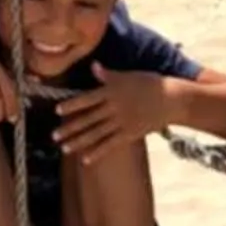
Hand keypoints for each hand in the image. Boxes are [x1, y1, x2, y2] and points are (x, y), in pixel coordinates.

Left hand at [52, 66, 168, 164]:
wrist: (172, 100)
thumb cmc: (150, 84)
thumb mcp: (128, 76)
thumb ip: (108, 75)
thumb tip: (94, 66)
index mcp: (112, 92)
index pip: (87, 99)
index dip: (71, 105)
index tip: (57, 111)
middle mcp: (114, 108)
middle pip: (88, 119)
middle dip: (70, 128)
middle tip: (54, 135)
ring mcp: (122, 122)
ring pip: (96, 134)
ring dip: (79, 141)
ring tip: (64, 148)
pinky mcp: (129, 134)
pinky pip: (110, 145)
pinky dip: (97, 152)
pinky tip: (84, 159)